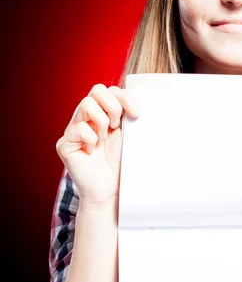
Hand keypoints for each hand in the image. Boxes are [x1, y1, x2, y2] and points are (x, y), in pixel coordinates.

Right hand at [55, 83, 139, 205]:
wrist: (111, 191)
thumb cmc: (120, 165)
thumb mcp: (128, 136)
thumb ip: (127, 116)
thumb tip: (137, 99)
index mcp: (102, 115)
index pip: (109, 91)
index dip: (124, 98)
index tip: (137, 114)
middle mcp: (85, 119)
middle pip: (96, 90)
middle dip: (113, 106)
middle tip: (117, 126)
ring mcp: (73, 130)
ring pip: (86, 104)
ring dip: (101, 121)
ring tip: (104, 139)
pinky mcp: (64, 144)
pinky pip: (79, 128)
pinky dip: (91, 139)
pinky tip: (92, 152)